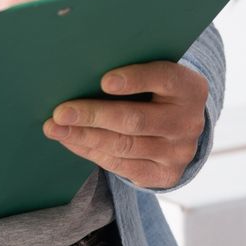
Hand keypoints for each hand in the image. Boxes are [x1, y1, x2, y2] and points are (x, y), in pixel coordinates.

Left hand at [43, 61, 208, 188]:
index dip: (135, 80)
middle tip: (60, 112)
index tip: (104, 81)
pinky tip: (71, 141)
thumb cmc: (156, 91)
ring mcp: (179, 152)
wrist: (181, 128)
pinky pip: (122, 166)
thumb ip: (132, 71)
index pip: (164, 79)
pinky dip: (91, 152)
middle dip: (93, 115)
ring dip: (84, 137)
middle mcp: (189, 122)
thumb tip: (81, 71)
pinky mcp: (165, 174)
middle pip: (136, 120)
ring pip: (124, 146)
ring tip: (55, 128)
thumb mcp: (156, 76)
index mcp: (190, 88)